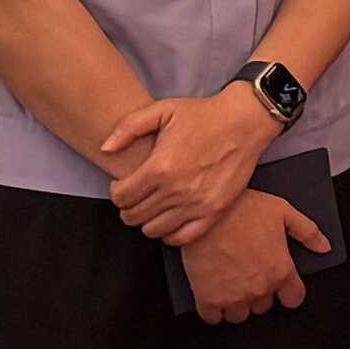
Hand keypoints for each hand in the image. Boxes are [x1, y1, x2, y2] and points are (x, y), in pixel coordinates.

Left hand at [102, 80, 273, 242]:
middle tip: (135, 196)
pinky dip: (170, 233)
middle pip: (134, 216)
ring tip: (152, 206)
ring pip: (154, 230)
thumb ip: (128, 128)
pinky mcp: (214, 212)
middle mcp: (176, 191)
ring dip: (147, 221)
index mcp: (159, 167)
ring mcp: (196, 204)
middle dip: (128, 207)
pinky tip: (170, 218)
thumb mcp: (162, 110)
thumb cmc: (202, 115)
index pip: (121, 197)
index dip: (116, 192)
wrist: (244, 122)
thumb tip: (104, 148)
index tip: (122, 185)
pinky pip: (183, 237)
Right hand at [180, 186, 328, 321]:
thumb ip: (307, 232)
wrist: (205, 210)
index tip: (281, 288)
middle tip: (248, 274)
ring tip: (229, 284)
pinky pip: (212, 318)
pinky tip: (211, 294)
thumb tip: (323, 247)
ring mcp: (233, 296)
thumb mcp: (283, 212)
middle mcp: (259, 288)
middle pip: (263, 307)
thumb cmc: (241, 208)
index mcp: (280, 271)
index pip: (294, 299)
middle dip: (257, 294)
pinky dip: (212, 310)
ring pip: (239, 316)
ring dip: (235, 304)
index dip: (288, 293)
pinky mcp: (208, 298)